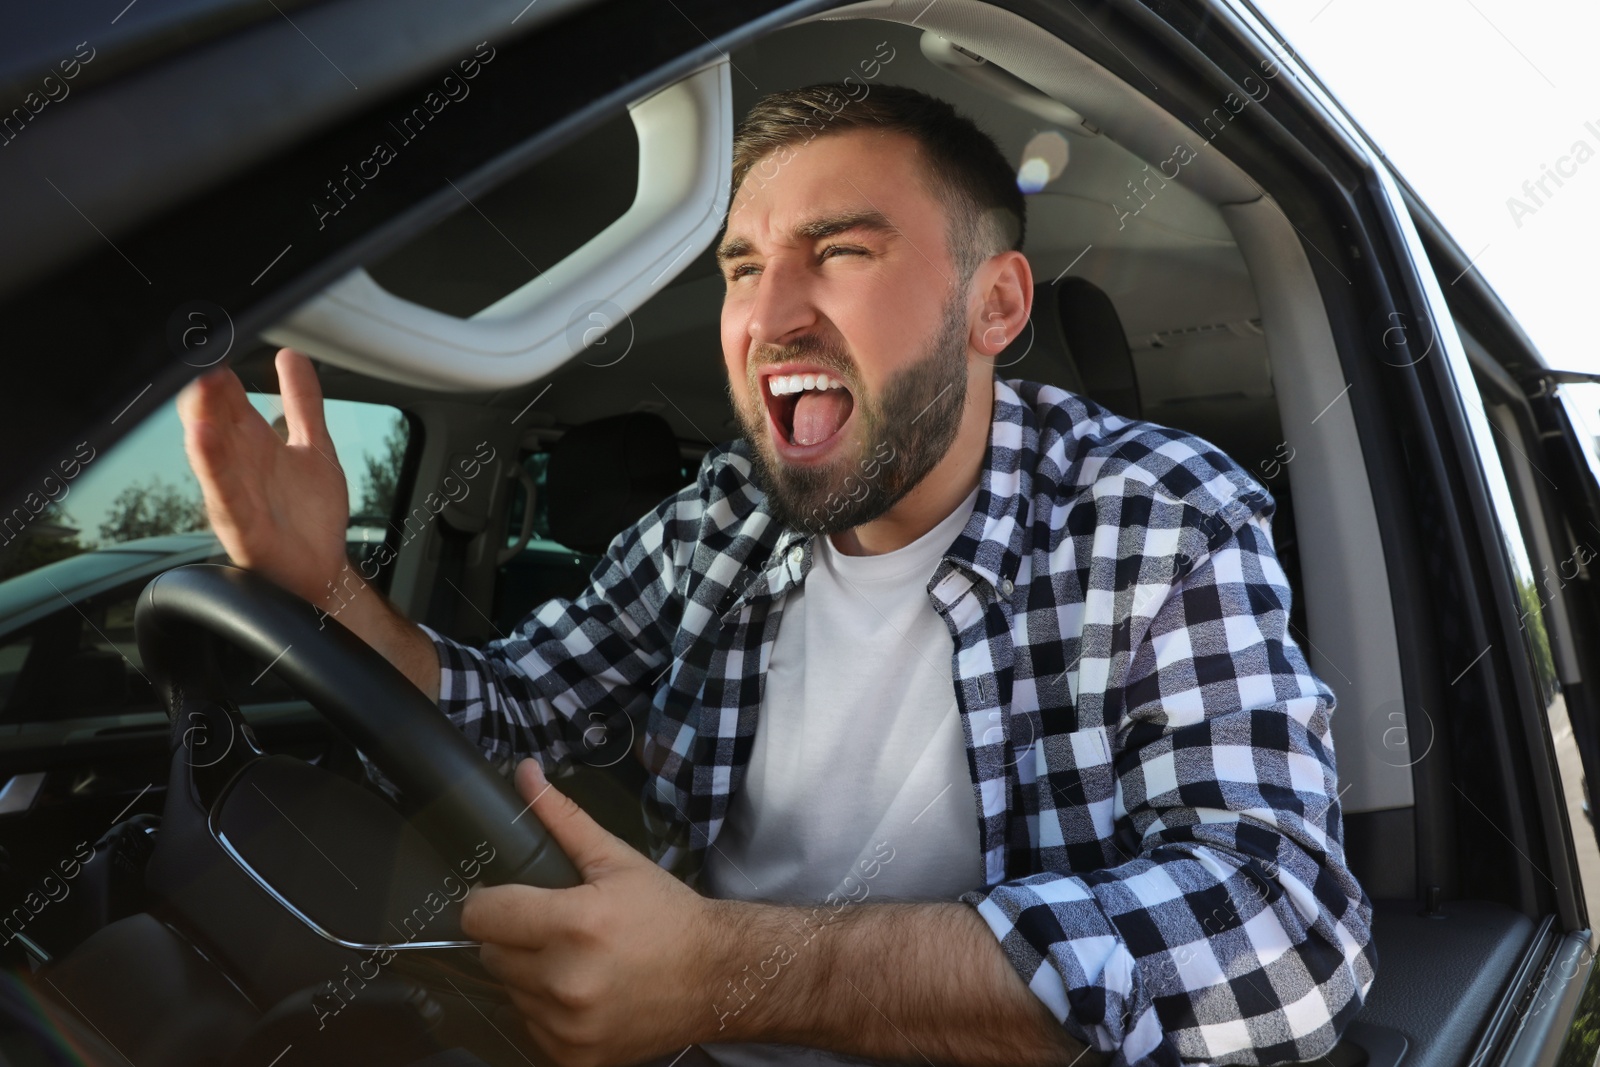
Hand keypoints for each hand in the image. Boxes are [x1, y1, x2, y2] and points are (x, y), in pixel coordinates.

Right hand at [177, 348, 351, 607]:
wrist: (323, 573)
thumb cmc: (308, 516)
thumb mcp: (313, 448)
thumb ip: (302, 403)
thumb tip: (292, 355)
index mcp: (251, 446)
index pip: (227, 399)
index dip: (220, 370)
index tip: (212, 337)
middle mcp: (237, 468)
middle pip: (214, 421)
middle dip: (207, 390)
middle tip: (202, 354)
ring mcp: (236, 498)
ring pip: (212, 456)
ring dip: (204, 423)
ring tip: (199, 390)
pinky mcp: (243, 529)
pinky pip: (225, 496)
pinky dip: (215, 469)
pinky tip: (205, 441)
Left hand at [462, 759, 724, 1066]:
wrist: (716, 977)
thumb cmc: (667, 916)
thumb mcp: (617, 860)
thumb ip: (562, 817)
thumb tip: (524, 773)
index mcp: (575, 924)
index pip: (481, 916)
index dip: (489, 902)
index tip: (508, 900)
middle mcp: (566, 981)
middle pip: (491, 954)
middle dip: (514, 937)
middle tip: (555, 928)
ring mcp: (568, 1026)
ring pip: (509, 992)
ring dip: (530, 975)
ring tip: (574, 961)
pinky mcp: (573, 1058)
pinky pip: (529, 1028)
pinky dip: (547, 1011)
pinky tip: (582, 993)